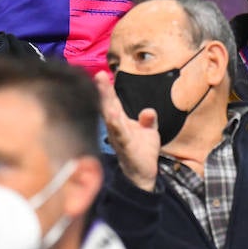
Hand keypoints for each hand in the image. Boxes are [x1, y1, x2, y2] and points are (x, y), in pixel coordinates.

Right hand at [94, 71, 160, 191]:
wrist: (143, 175)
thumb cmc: (142, 152)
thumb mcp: (149, 131)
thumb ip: (149, 119)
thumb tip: (148, 111)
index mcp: (120, 122)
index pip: (113, 102)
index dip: (107, 89)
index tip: (100, 73)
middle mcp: (116, 128)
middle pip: (108, 106)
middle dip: (103, 92)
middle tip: (98, 75)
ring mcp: (119, 137)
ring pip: (111, 119)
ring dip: (108, 105)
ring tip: (104, 90)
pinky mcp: (126, 147)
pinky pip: (121, 134)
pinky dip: (117, 125)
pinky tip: (113, 115)